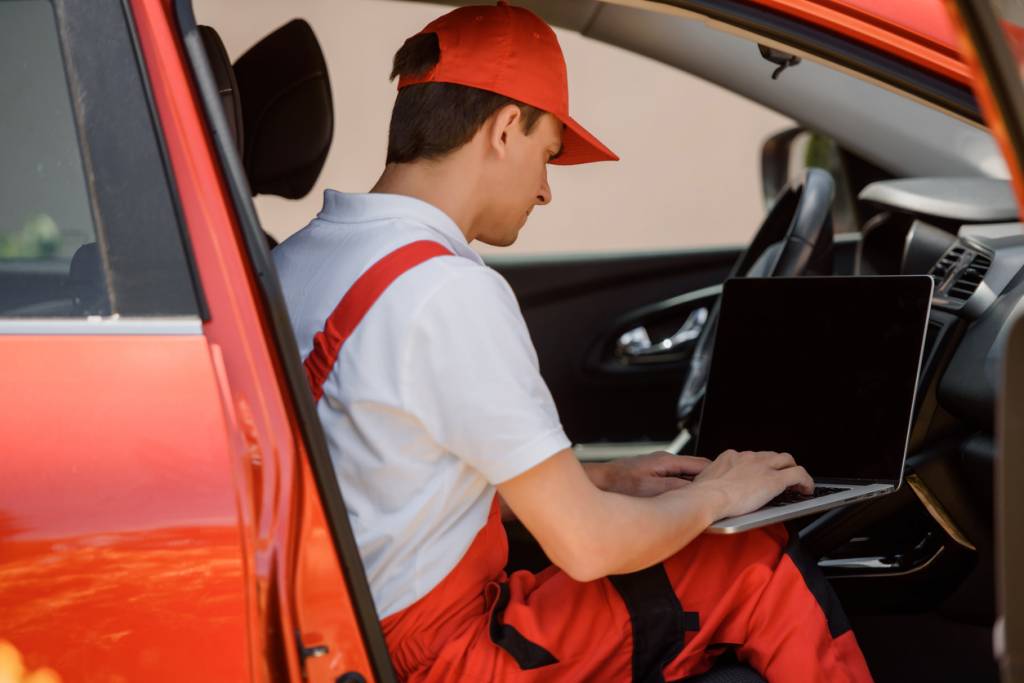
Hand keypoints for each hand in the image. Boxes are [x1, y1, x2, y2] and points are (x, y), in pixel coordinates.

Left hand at [589, 452, 710, 496]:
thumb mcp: (651, 489)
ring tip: (706, 502)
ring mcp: (658, 468)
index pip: (703, 465)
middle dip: (709, 482)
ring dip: (695, 488)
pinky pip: (674, 482)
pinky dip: (682, 491)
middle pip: (696, 471)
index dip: (718, 475)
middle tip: (722, 496)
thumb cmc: (619, 484)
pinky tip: (684, 503)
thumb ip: (675, 488)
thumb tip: (697, 492)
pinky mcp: (652, 476)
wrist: (598, 481)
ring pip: (685, 477)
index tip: (730, 485)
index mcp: (667, 461)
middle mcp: (665, 462)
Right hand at [691, 449, 813, 519]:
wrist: (707, 498)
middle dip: (778, 464)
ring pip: (787, 460)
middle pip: (771, 455)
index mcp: (731, 457)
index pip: (751, 457)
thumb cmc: (702, 495)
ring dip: (792, 470)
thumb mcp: (704, 482)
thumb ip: (712, 481)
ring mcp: (762, 467)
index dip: (759, 466)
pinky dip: (805, 481)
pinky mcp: (774, 480)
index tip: (760, 474)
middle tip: (782, 475)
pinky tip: (807, 490)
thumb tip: (709, 488)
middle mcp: (748, 457)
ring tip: (797, 483)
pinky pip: (798, 474)